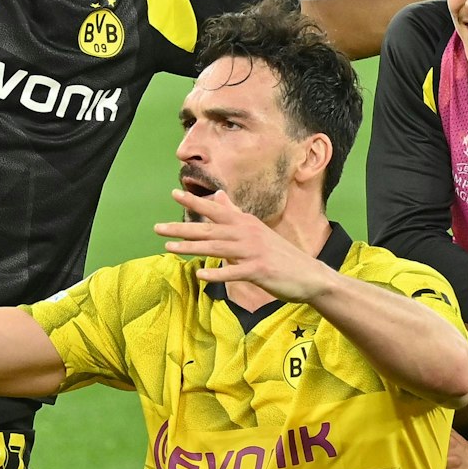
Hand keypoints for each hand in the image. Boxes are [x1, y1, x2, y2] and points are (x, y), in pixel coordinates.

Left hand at [153, 189, 330, 301]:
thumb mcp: (257, 230)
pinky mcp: (260, 271)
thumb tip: (219, 197)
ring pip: (217, 248)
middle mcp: (248, 233)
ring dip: (192, 247)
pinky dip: (217, 273)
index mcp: (246, 223)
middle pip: (210, 229)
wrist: (309, 275)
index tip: (173, 193)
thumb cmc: (278, 254)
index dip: (195, 201)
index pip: (216, 210)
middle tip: (158, 228)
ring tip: (169, 248)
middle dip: (182, 227)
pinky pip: (234, 272)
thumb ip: (236, 214)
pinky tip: (200, 274)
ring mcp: (254, 252)